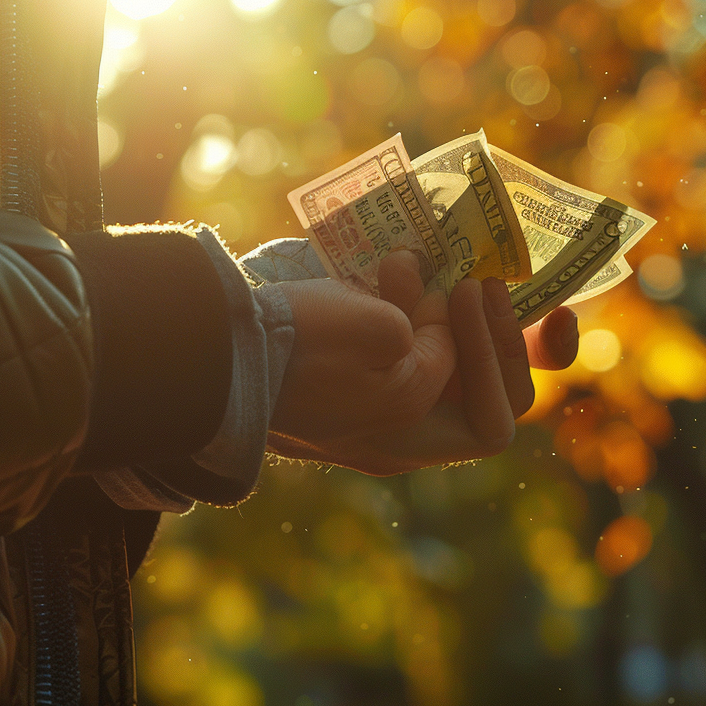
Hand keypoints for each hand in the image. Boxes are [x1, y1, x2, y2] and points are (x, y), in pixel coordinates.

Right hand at [268, 251, 578, 475]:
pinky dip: (414, 306)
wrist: (211, 341)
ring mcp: (373, 401)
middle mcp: (398, 431)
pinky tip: (396, 267)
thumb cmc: (295, 344)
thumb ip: (427, 329)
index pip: (492, 420)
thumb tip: (427, 304)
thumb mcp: (378, 334)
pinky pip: (407, 343)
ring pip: (445, 365)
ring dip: (452, 313)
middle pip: (480, 395)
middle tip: (480, 279)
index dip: (494, 360)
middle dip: (491, 333)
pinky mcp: (351, 367)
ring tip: (426, 264)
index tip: (465, 295)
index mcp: (407, 440)